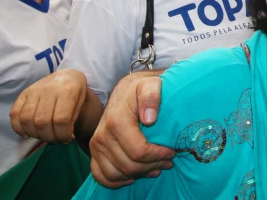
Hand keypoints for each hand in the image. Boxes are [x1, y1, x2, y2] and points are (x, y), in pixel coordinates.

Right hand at [10, 69, 87, 142]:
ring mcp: (34, 90)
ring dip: (35, 134)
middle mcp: (49, 89)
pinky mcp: (24, 93)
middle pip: (42, 122)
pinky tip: (28, 133)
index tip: (67, 139)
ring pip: (27, 119)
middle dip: (49, 137)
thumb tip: (63, 139)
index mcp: (68, 90)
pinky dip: (18, 128)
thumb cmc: (76, 93)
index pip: (61, 119)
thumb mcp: (81, 103)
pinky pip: (14, 113)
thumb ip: (72, 120)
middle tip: (55, 139)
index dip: (63, 135)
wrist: (68, 76)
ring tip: (44, 136)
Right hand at [89, 74, 174, 188]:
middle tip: (168, 160)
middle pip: (129, 166)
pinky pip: (101, 176)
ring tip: (156, 167)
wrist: (126, 89)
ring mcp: (96, 145)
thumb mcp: (150, 84)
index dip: (158, 156)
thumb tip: (149, 119)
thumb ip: (151, 96)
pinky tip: (133, 176)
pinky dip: (117, 181)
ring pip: (116, 174)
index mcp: (116, 121)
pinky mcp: (94, 152)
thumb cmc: (142, 87)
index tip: (172, 151)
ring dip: (138, 174)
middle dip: (152, 166)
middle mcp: (102, 135)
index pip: (138, 152)